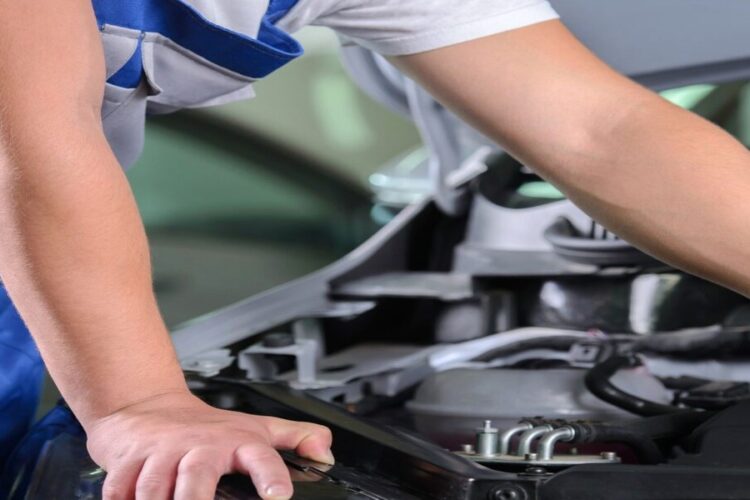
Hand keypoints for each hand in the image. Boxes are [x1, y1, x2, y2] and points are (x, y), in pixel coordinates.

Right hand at [86, 391, 333, 499]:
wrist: (148, 407)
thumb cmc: (207, 427)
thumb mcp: (257, 428)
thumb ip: (295, 439)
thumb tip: (326, 453)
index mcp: (235, 441)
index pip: (260, 456)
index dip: (270, 477)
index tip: (278, 496)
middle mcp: (198, 446)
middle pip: (196, 477)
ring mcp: (161, 453)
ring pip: (153, 488)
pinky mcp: (128, 461)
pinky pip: (120, 490)